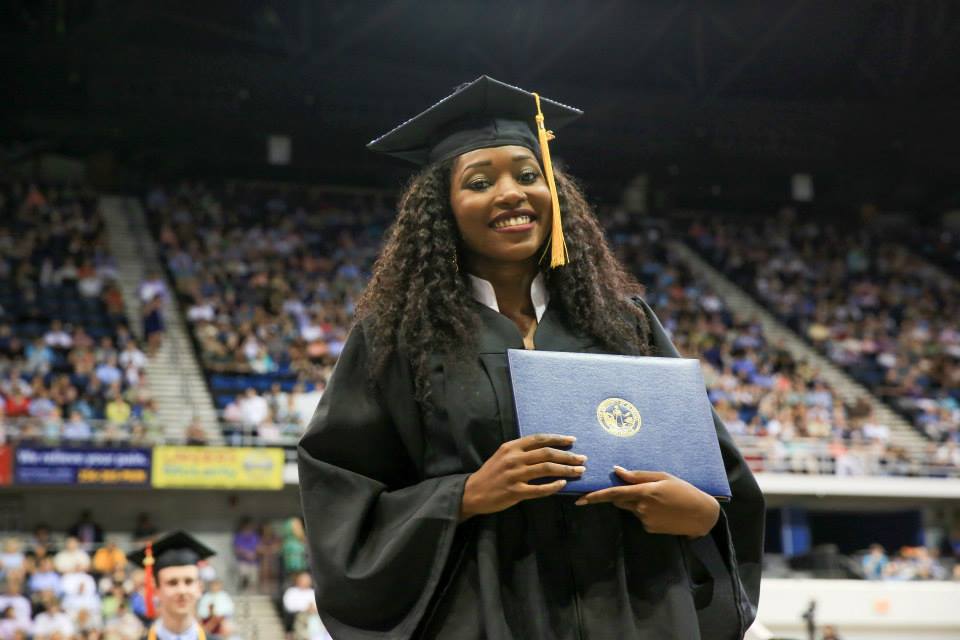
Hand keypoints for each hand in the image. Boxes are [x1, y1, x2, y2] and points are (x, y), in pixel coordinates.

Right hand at [460, 434, 585, 520]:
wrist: (472, 492)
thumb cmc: (491, 474)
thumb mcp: (503, 456)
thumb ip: (521, 452)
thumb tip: (547, 450)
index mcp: (511, 447)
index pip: (539, 439)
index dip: (557, 439)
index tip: (572, 441)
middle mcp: (514, 458)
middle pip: (547, 454)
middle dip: (568, 456)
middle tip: (583, 459)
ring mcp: (514, 475)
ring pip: (546, 469)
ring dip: (566, 470)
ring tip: (579, 471)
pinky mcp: (515, 492)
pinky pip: (539, 489)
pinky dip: (553, 486)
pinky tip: (563, 485)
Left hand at [574, 467, 719, 537]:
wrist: (701, 515)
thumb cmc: (683, 490)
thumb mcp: (663, 477)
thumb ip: (638, 475)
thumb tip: (616, 471)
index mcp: (644, 491)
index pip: (613, 494)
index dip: (595, 496)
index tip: (579, 499)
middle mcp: (642, 507)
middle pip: (620, 500)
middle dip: (623, 495)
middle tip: (643, 489)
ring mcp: (645, 520)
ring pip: (631, 509)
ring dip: (637, 503)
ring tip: (660, 499)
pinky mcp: (649, 529)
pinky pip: (640, 518)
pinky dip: (646, 512)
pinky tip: (663, 510)